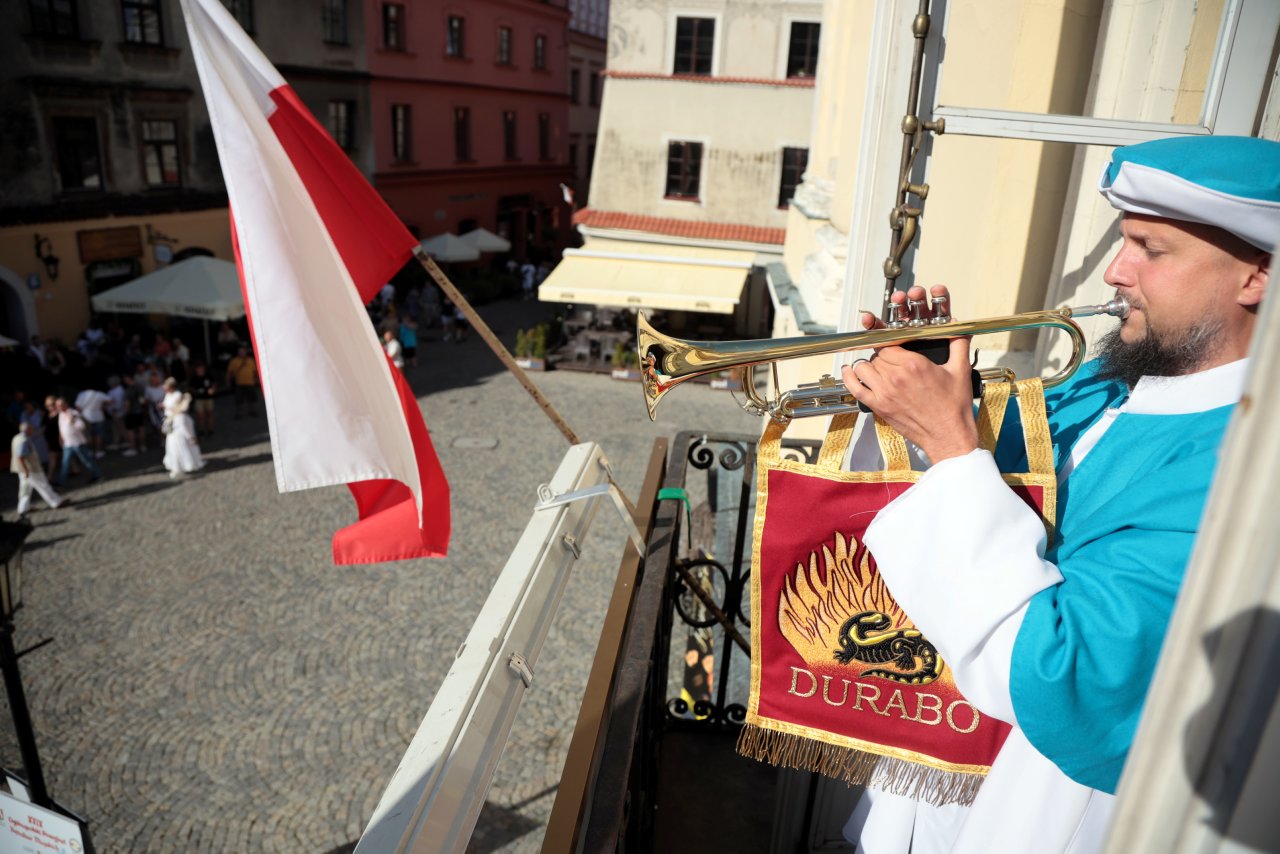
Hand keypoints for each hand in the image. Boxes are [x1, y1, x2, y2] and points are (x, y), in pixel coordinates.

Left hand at [842, 285, 977, 463]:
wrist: (949, 436)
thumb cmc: (954, 407)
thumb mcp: (960, 371)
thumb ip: (958, 344)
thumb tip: (958, 326)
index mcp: (914, 365)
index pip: (889, 343)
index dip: (890, 343)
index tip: (892, 344)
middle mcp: (896, 377)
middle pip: (877, 356)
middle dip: (883, 356)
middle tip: (892, 361)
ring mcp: (885, 393)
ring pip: (864, 368)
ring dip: (868, 365)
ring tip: (877, 368)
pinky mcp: (879, 407)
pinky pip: (855, 388)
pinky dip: (848, 377)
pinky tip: (848, 371)